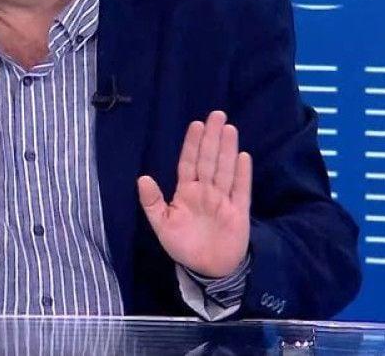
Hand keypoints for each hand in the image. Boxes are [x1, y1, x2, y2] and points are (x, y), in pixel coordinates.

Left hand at [137, 110, 251, 277]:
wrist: (208, 270)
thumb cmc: (183, 245)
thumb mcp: (162, 225)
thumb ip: (153, 202)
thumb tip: (141, 178)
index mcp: (187, 192)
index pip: (189, 163)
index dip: (192, 144)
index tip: (196, 124)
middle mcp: (206, 191)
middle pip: (209, 160)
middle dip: (212, 138)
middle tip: (217, 114)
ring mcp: (223, 200)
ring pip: (225, 170)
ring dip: (227, 150)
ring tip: (229, 129)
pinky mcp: (238, 212)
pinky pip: (241, 190)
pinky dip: (242, 174)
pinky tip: (243, 156)